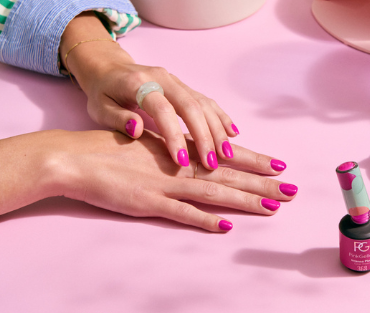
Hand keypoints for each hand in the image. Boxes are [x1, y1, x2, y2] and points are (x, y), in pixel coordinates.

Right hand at [0, 129, 295, 231]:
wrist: (75, 158)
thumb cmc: (108, 149)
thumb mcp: (148, 145)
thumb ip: (173, 151)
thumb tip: (194, 155)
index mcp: (180, 151)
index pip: (225, 156)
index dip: (254, 161)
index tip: (280, 165)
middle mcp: (179, 166)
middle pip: (230, 175)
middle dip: (263, 182)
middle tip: (293, 188)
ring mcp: (167, 185)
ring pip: (215, 193)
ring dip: (246, 200)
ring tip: (274, 205)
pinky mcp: (150, 203)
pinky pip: (183, 213)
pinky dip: (206, 219)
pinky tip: (227, 225)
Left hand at [60, 12, 236, 170]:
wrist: (108, 68)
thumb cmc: (102, 93)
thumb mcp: (98, 107)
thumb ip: (116, 119)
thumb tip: (135, 129)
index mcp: (139, 83)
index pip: (162, 109)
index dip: (173, 135)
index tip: (181, 162)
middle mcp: (162, 78)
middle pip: (191, 106)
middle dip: (204, 136)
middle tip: (212, 163)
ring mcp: (176, 80)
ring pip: (203, 104)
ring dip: (217, 129)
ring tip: (227, 154)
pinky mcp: (184, 86)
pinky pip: (207, 101)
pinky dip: (221, 117)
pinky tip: (233, 133)